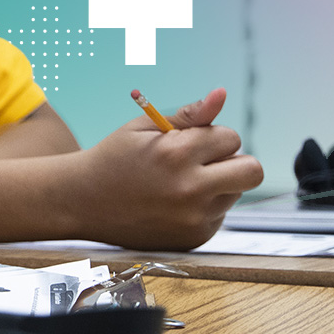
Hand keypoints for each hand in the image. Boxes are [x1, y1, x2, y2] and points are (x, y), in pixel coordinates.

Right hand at [73, 87, 264, 249]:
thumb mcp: (145, 128)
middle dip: (235, 160)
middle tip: (206, 161)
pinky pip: (219, 215)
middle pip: (252, 170)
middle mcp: (190, 190)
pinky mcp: (194, 239)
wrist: (81, 201)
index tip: (190, 141)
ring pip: (235, 192)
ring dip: (217, 184)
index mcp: (176, 154)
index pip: (231, 137)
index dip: (212, 136)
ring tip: (179, 183)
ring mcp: (194, 219)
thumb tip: (221, 94)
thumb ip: (189, 114)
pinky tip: (173, 204)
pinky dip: (204, 207)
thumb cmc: (114, 158)